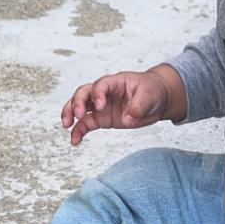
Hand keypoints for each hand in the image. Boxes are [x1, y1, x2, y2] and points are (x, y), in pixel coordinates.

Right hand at [61, 67, 181, 145]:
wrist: (158, 99)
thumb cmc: (152, 91)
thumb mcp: (150, 96)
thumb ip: (138, 107)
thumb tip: (126, 119)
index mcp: (116, 82)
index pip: (101, 84)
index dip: (97, 94)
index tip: (100, 106)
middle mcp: (105, 93)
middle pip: (84, 93)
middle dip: (77, 103)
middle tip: (78, 115)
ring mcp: (101, 106)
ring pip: (79, 107)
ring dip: (70, 114)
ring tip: (66, 125)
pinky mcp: (102, 118)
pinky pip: (86, 124)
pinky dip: (78, 131)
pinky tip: (75, 141)